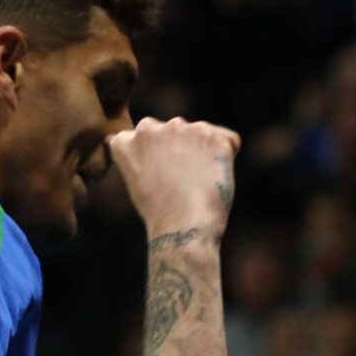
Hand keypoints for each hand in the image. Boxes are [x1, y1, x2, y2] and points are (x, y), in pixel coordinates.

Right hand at [106, 117, 240, 240]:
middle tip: (183, 181)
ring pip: (200, 133)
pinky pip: (228, 140)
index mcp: (127, 140)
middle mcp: (150, 128)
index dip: (158, 156)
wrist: (184, 228)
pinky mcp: (212, 135)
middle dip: (181, 147)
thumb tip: (151, 144)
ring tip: (199, 183)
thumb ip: (143, 154)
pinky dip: (227, 157)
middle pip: (173, 130)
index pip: (144, 134)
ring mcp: (181, 128)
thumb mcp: (137, 180)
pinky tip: (216, 179)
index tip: (162, 176)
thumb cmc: (161, 214)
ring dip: (203, 151)